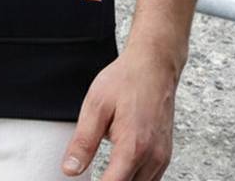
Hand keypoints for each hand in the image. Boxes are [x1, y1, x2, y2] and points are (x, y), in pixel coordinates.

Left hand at [60, 40, 178, 179]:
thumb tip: (70, 169)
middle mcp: (152, 158)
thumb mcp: (96, 105)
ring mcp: (162, 157)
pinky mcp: (165, 154)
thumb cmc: (127, 80)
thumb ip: (83, 142)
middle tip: (93, 173)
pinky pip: (151, 180)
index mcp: (132, 147)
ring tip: (105, 171)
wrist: (154, 65)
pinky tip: (121, 169)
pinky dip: (134, 179)